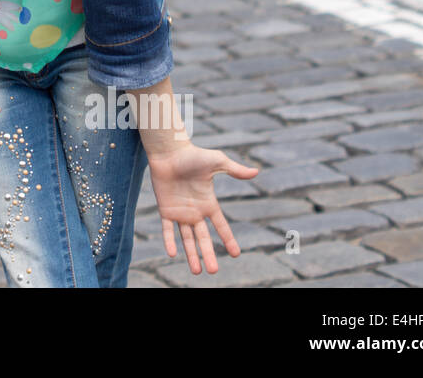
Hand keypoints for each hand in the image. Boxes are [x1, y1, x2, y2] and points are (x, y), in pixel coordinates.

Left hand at [145, 143, 259, 274]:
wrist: (169, 151)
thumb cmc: (193, 155)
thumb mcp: (217, 162)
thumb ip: (235, 170)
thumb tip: (257, 171)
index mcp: (208, 203)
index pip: (221, 226)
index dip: (228, 239)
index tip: (236, 254)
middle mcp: (195, 211)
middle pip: (203, 238)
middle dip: (208, 254)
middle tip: (214, 272)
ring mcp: (180, 212)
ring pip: (186, 238)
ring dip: (191, 254)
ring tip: (196, 271)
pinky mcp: (165, 209)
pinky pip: (167, 229)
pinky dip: (169, 241)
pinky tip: (172, 254)